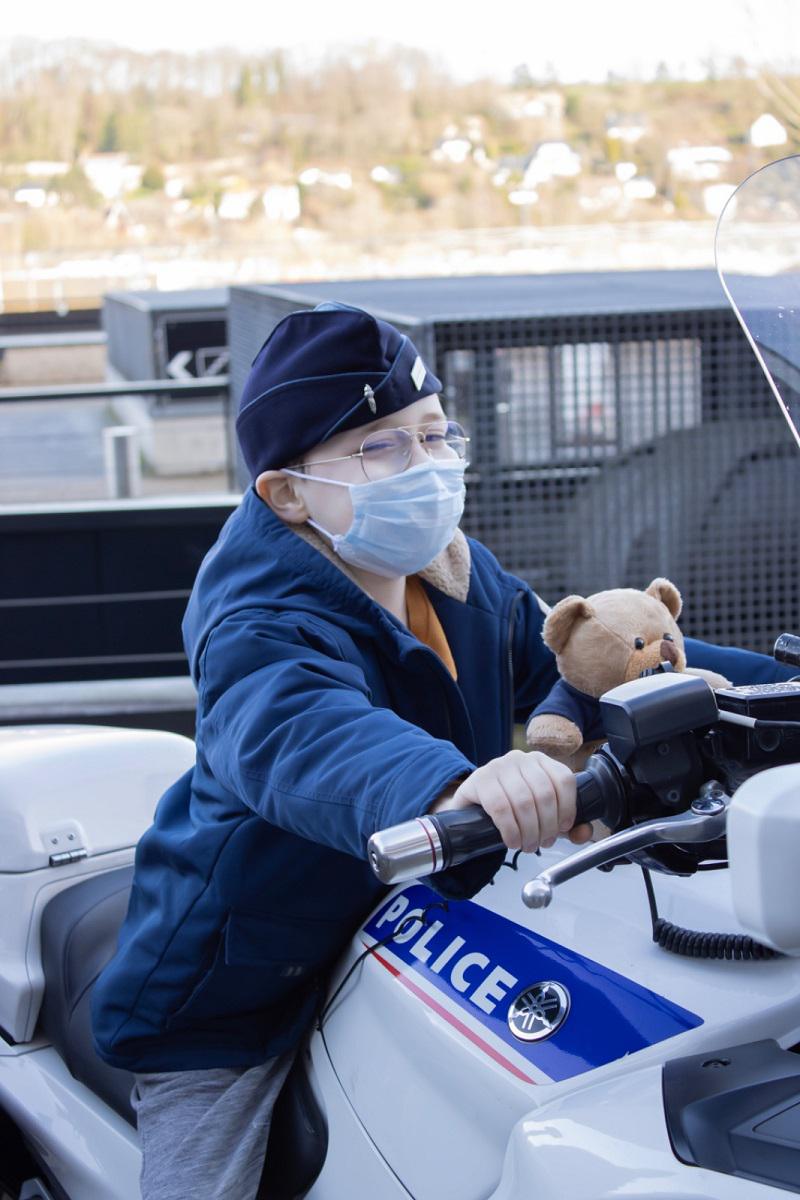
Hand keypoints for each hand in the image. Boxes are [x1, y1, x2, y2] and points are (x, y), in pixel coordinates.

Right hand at [430, 749, 592, 852]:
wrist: (471, 808)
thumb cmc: (509, 808)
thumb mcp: (540, 815)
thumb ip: (566, 825)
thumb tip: (584, 833)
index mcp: (540, 761)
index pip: (564, 780)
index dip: (568, 808)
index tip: (562, 828)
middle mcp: (520, 758)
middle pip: (544, 794)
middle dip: (546, 826)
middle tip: (542, 843)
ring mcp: (498, 766)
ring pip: (524, 802)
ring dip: (529, 831)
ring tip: (527, 845)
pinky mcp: (479, 780)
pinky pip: (500, 808)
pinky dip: (510, 830)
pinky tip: (511, 840)